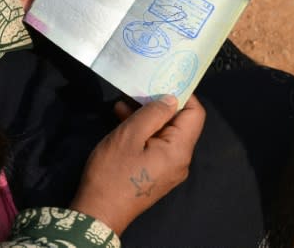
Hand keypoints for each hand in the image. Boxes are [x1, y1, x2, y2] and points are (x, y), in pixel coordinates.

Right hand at [70, 95, 205, 234]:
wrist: (98, 212)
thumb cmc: (113, 172)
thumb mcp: (129, 136)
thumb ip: (152, 114)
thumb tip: (171, 98)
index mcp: (179, 150)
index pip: (195, 114)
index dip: (182, 94)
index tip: (161, 80)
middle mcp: (180, 160)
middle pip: (180, 124)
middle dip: (158, 104)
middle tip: (136, 90)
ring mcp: (169, 169)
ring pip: (165, 134)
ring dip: (147, 118)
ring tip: (121, 104)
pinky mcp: (156, 174)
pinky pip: (156, 146)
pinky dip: (143, 132)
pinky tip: (121, 120)